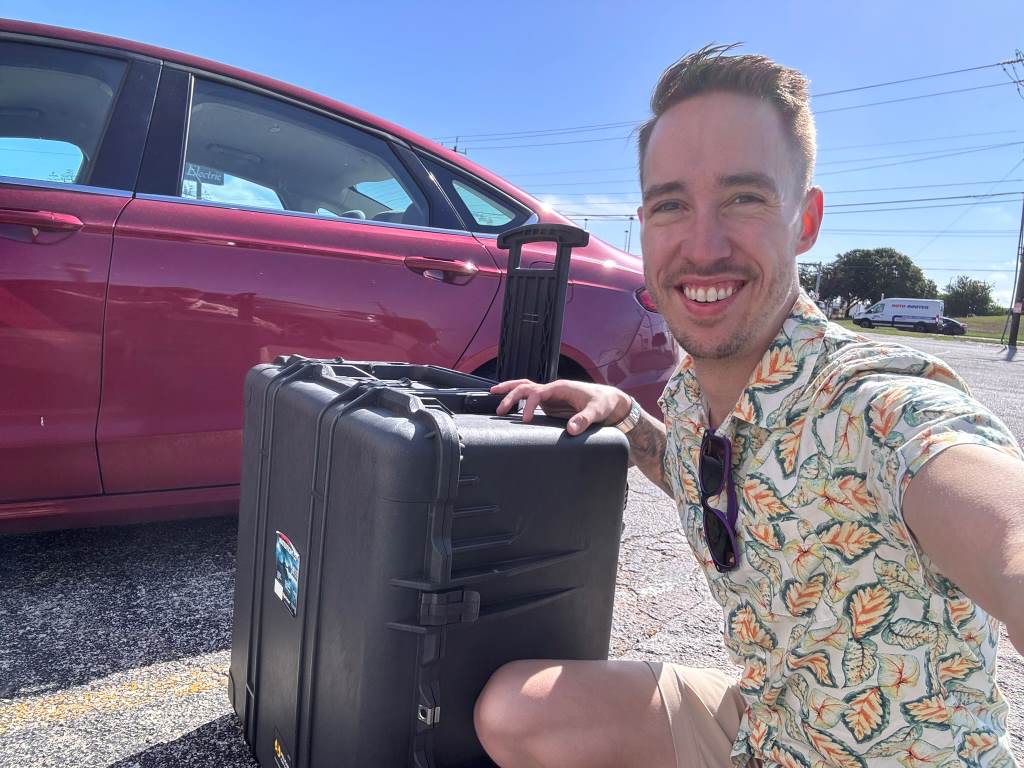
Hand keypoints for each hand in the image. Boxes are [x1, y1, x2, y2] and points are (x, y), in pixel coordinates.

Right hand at [491, 379, 631, 435]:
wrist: (610, 401)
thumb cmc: (603, 403)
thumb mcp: (596, 412)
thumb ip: (583, 420)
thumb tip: (571, 429)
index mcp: (560, 388)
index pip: (536, 393)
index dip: (528, 405)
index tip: (524, 420)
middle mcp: (552, 389)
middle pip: (525, 386)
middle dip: (510, 395)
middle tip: (500, 409)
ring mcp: (550, 396)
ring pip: (525, 388)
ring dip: (510, 390)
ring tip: (493, 394)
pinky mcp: (551, 403)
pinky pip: (531, 398)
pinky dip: (518, 399)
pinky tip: (510, 405)